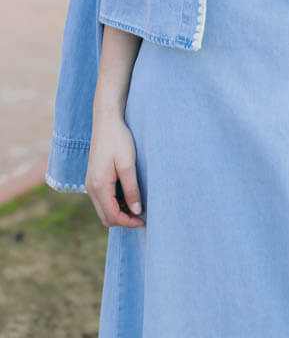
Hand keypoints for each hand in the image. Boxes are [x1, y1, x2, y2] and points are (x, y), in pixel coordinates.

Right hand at [85, 112, 144, 227]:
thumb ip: (132, 189)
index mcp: (98, 186)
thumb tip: (136, 211)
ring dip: (120, 212)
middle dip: (124, 220)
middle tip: (142, 215)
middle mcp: (91, 188)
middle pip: (106, 217)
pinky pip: (103, 199)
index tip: (144, 220)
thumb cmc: (118, 139)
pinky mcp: (94, 178)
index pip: (112, 216)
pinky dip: (115, 203)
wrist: (106, 121)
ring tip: (138, 205)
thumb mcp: (128, 164)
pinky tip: (129, 195)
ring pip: (104, 209)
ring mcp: (90, 183)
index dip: (129, 222)